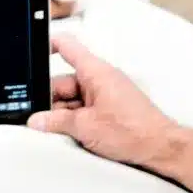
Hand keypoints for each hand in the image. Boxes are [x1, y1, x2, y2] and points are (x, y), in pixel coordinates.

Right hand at [27, 35, 179, 170]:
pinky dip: (76, 118)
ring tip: (61, 130)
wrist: (160, 147)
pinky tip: (73, 133)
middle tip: (40, 117)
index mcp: (96, 72)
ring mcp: (106, 93)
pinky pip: (85, 107)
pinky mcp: (110, 107)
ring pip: (73, 97)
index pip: (67, 47)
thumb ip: (57, 122)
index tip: (32, 51)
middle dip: (51, 99)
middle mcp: (101, 78)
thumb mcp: (86, 127)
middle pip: (64, 81)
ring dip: (64, 112)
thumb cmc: (135, 131)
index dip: (47, 45)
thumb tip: (37, 120)